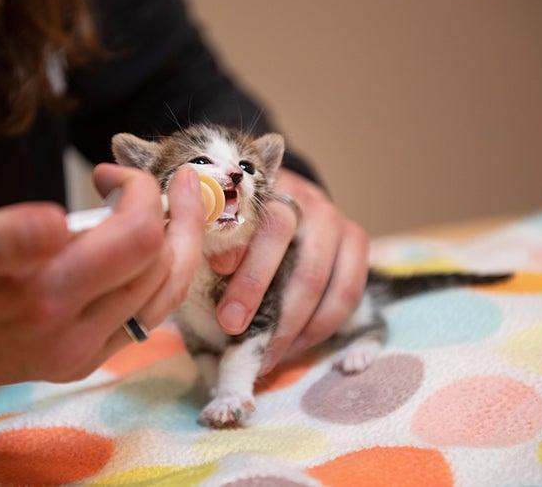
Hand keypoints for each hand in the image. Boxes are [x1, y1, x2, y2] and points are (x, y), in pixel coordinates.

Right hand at [0, 164, 202, 403]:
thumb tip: (57, 220)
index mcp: (43, 299)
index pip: (138, 239)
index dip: (141, 193)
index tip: (108, 173)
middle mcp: (76, 336)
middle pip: (165, 266)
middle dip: (170, 213)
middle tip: (141, 181)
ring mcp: (85, 354)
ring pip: (167, 294)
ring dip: (177, 243)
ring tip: (165, 205)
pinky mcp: (85, 362)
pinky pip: (149, 317)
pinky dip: (162, 275)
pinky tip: (147, 246)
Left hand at [210, 168, 368, 374]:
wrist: (288, 207)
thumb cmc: (243, 229)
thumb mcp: (222, 228)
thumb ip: (209, 244)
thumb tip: (186, 278)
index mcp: (263, 187)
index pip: (249, 209)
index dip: (237, 240)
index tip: (218, 270)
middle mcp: (302, 198)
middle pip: (284, 239)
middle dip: (255, 289)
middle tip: (232, 329)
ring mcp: (334, 219)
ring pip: (318, 274)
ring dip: (290, 322)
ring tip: (266, 353)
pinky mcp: (356, 242)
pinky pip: (347, 291)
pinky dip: (322, 326)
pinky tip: (297, 346)